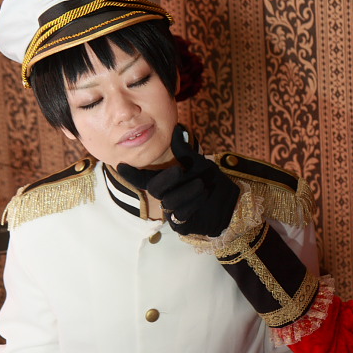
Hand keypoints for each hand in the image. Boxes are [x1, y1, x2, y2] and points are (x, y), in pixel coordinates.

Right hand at [117, 126, 239, 235]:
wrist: (231, 201)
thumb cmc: (211, 180)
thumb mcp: (198, 163)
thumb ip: (185, 150)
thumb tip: (179, 128)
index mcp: (166, 181)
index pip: (144, 178)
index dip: (132, 173)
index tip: (120, 165)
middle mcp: (167, 196)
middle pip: (154, 189)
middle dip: (165, 179)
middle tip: (179, 171)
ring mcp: (173, 212)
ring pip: (169, 202)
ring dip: (186, 191)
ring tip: (201, 184)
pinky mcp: (183, 225)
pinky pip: (181, 215)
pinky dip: (193, 203)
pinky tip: (204, 195)